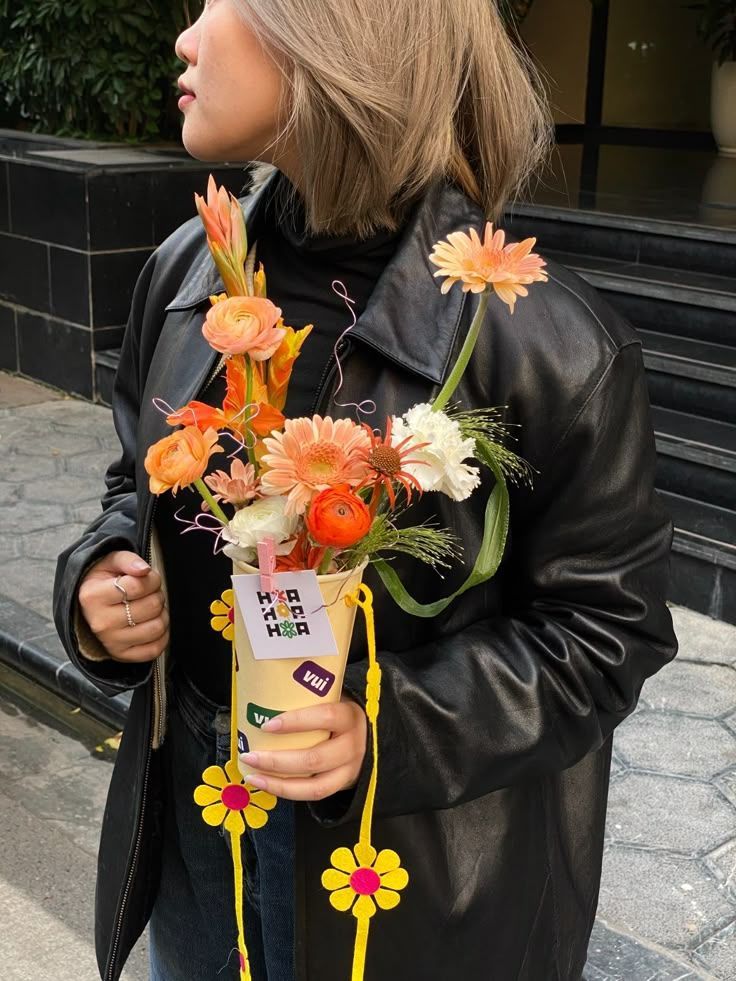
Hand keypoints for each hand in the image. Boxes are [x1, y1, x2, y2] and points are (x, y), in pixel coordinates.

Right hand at [77, 550, 168, 662]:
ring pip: (156, 627)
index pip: (137, 586)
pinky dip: (160, 636)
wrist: (90, 609)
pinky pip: (155, 649)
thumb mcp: (110, 563)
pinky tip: (150, 624)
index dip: (151, 578)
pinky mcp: (122, 655)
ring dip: (161, 614)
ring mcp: (111, 642)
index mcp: (93, 597)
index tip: (147, 577)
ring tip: (150, 608)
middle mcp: (101, 622)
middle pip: (151, 606)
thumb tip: (144, 570)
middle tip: (149, 593)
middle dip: (157, 595)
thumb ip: (128, 560)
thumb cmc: (104, 582)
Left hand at [239, 698, 367, 801]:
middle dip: (278, 760)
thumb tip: (263, 690)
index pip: (326, 717)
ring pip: (314, 785)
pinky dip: (286, 791)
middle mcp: (353, 745)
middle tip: (250, 755)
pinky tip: (265, 784)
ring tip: (252, 774)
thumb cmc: (337, 711)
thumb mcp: (333, 697)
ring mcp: (349, 769)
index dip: (297, 722)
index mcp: (350, 716)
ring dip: (278, 782)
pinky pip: (313, 794)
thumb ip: (309, 696)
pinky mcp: (341, 785)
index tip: (267, 725)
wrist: (368, 733)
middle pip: (315, 758)